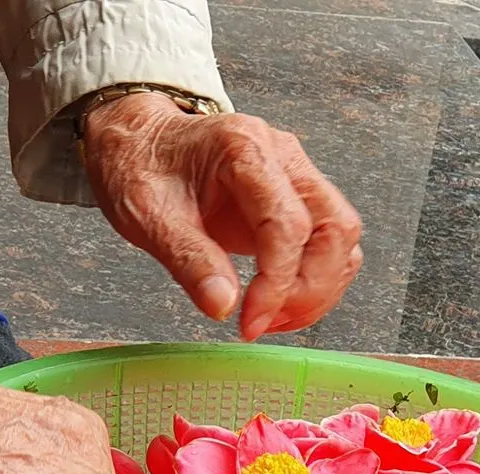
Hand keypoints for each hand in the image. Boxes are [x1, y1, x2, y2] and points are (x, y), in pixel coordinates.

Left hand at [81, 92, 363, 340]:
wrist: (138, 142)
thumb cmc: (139, 167)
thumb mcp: (146, 215)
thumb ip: (188, 259)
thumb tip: (223, 306)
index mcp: (244, 148)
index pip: (288, 223)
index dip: (277, 283)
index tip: (249, 322)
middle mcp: (283, 156)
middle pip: (334, 228)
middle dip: (309, 289)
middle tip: (263, 324)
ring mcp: (296, 175)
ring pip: (341, 237)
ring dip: (319, 288)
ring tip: (270, 319)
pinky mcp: (297, 198)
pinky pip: (329, 243)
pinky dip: (315, 280)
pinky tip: (278, 304)